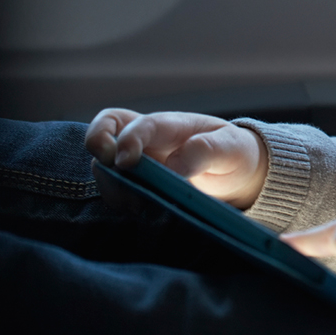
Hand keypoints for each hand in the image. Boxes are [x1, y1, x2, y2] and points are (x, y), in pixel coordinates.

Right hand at [84, 108, 268, 208]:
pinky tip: (138, 210)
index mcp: (171, 126)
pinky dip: (117, 198)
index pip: (140, 124)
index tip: (127, 163)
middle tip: (113, 171)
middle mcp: (148, 140)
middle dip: (96, 143)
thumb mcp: (232, 148)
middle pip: (105, 129)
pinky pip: (115, 187)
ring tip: (134, 204)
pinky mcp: (138, 183)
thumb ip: (205, 150)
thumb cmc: (235, 154)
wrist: (238, 175)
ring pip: (104, 163)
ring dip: (109, 182)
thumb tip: (172, 167)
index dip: (127, 139)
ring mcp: (139, 161)